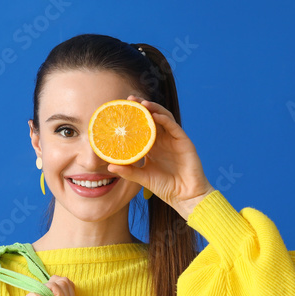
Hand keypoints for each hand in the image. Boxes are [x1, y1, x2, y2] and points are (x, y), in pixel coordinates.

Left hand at [106, 95, 214, 219]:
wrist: (184, 196)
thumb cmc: (165, 187)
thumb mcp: (143, 178)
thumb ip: (128, 171)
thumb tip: (109, 166)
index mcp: (153, 146)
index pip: (142, 127)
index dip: (133, 117)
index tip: (121, 109)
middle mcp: (163, 140)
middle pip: (152, 118)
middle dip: (142, 107)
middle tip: (130, 99)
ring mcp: (174, 140)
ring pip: (164, 118)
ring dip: (154, 108)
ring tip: (142, 103)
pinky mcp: (184, 142)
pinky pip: (174, 127)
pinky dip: (165, 119)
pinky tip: (155, 115)